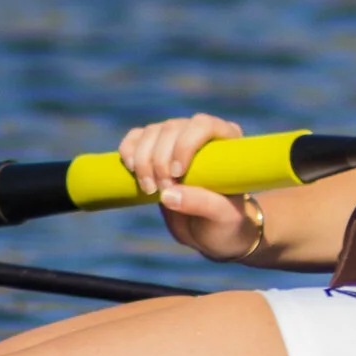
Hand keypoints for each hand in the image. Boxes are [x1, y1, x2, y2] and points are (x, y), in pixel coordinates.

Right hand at [119, 114, 257, 260]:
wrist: (209, 231)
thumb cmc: (226, 222)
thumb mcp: (223, 216)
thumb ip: (202, 204)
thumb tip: (168, 195)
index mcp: (227, 140)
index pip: (203, 125)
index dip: (184, 144)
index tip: (176, 174)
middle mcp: (200, 133)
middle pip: (171, 128)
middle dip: (160, 161)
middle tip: (163, 191)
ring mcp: (176, 139)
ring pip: (151, 133)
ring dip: (143, 161)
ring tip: (149, 190)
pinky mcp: (154, 150)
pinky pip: (136, 138)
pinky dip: (128, 151)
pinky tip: (131, 170)